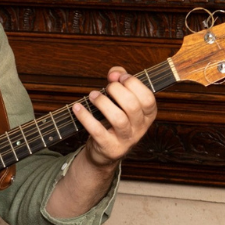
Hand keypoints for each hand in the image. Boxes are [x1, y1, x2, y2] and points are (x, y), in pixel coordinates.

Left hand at [47, 66, 156, 217]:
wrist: (106, 151)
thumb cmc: (114, 119)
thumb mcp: (121, 100)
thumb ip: (120, 81)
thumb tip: (114, 73)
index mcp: (147, 115)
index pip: (148, 98)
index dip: (134, 84)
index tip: (120, 77)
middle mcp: (140, 128)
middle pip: (132, 106)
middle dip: (117, 91)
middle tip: (106, 87)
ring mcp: (125, 139)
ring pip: (118, 119)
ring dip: (103, 103)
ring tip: (92, 95)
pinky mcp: (109, 147)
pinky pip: (98, 131)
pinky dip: (85, 117)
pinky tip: (77, 107)